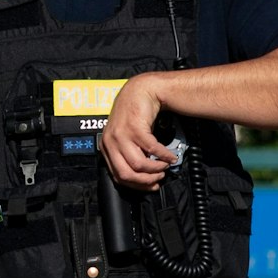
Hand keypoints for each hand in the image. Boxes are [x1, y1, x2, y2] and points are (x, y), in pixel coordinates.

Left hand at [98, 73, 174, 190]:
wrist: (140, 91)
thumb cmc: (135, 114)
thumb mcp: (126, 137)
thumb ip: (129, 154)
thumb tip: (144, 174)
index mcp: (107, 147)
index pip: (118, 176)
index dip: (137, 185)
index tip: (152, 185)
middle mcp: (110, 142)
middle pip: (127, 174)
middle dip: (146, 180)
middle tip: (159, 178)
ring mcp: (121, 135)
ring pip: (138, 164)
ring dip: (156, 168)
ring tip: (165, 165)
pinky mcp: (134, 128)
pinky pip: (151, 149)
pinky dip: (164, 156)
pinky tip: (171, 156)